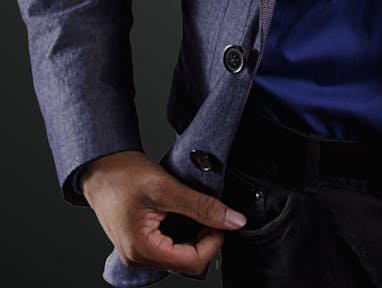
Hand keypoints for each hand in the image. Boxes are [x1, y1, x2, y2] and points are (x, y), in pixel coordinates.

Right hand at [79, 150, 246, 273]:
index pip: (192, 262)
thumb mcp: (166, 187)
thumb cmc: (123, 175)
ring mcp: (137, 253)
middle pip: (186, 262)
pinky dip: (181, 233)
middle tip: (210, 211)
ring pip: (178, 257)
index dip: (213, 241)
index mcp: (142, 250)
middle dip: (204, 238)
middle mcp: (138, 258)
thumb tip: (234, 221)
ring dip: (193, 235)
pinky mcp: (138, 244)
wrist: (100, 167)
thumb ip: (201, 206)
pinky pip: (168, 248)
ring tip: (194, 209)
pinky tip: (182, 213)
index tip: (222, 219)